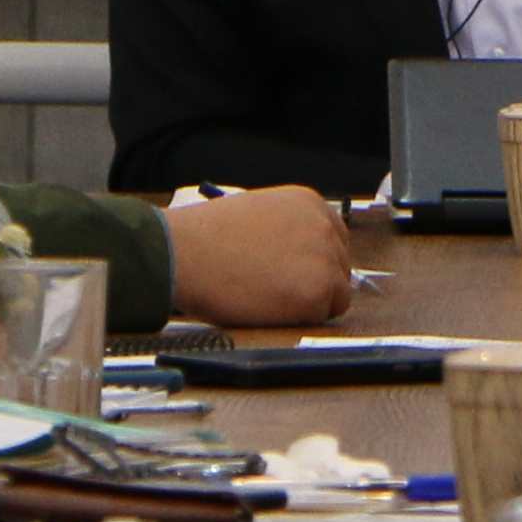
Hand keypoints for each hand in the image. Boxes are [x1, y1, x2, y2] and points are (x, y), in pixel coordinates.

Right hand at [166, 186, 359, 325]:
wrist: (183, 253)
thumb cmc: (204, 238)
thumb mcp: (256, 215)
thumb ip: (286, 230)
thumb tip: (297, 256)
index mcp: (308, 202)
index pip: (334, 239)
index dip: (313, 262)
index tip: (294, 273)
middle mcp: (324, 225)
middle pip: (339, 267)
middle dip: (312, 282)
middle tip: (276, 289)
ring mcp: (325, 257)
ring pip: (335, 294)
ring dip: (307, 302)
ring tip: (267, 296)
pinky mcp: (319, 289)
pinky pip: (323, 315)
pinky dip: (300, 318)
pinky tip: (269, 306)